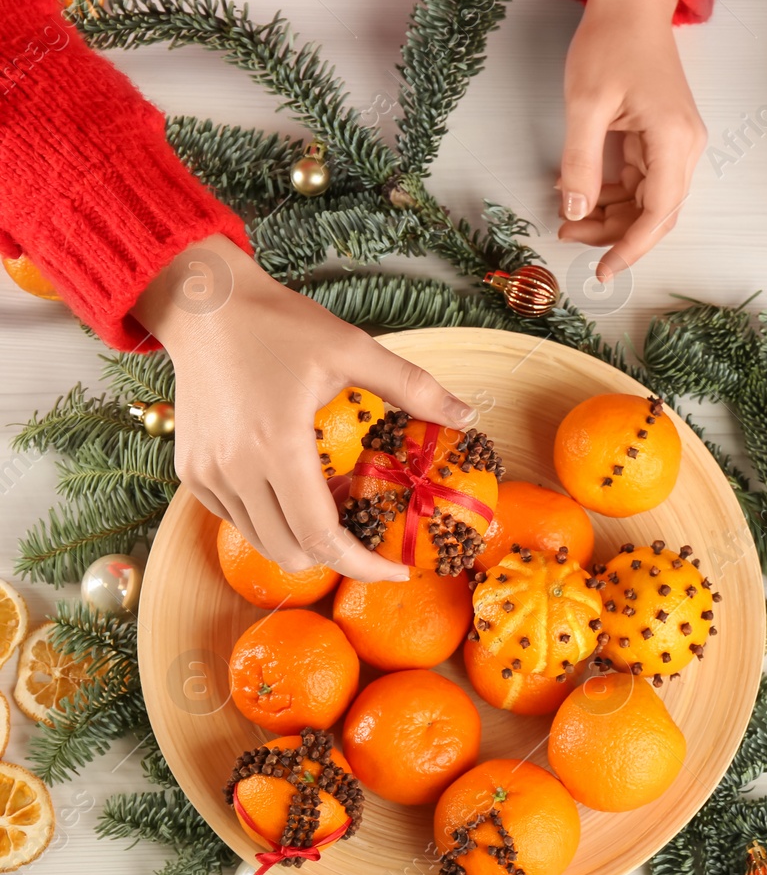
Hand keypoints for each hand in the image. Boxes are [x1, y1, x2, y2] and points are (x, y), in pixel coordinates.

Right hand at [132, 236, 476, 580]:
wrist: (202, 305)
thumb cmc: (279, 324)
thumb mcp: (353, 348)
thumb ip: (413, 387)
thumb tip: (468, 416)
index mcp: (276, 446)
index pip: (322, 538)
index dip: (364, 565)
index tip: (399, 569)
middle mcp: (235, 471)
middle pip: (293, 553)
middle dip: (339, 556)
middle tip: (372, 532)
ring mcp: (206, 476)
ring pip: (263, 542)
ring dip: (305, 539)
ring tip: (338, 505)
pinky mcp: (191, 473)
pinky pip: (238, 520)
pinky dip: (273, 520)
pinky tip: (299, 488)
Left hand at [557, 0, 705, 280]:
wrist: (631, 5)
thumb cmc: (612, 42)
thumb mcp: (585, 104)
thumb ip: (581, 162)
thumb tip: (577, 210)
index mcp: (673, 140)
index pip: (659, 213)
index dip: (631, 247)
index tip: (605, 270)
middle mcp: (684, 147)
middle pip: (657, 213)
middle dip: (615, 234)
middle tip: (571, 237)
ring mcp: (677, 143)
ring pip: (649, 200)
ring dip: (612, 216)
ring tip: (568, 217)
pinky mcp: (664, 138)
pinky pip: (643, 180)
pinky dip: (615, 193)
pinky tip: (583, 191)